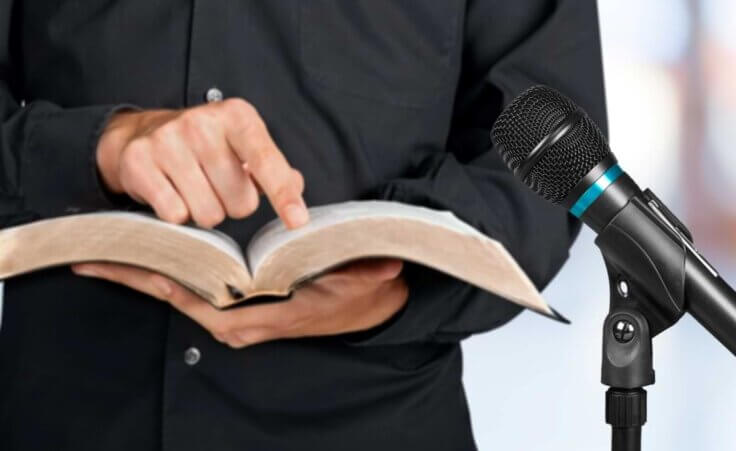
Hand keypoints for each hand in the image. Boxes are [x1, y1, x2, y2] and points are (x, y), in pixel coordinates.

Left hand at [71, 259, 407, 347]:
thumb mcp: (361, 283)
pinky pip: (193, 290)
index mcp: (262, 317)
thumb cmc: (358, 294)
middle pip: (178, 297)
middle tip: (93, 256)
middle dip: (138, 276)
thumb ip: (364, 275)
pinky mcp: (238, 305)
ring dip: (146, 273)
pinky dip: (167, 272)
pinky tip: (148, 254)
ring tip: (109, 251)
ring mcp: (236, 315)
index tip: (131, 263)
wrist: (370, 306)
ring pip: (182, 294)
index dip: (164, 283)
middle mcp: (241, 321)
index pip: (202, 301)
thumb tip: (381, 268)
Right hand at [97, 99, 307, 228]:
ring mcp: (167, 140)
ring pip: (209, 214)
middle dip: (234, 204)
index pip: (265, 161)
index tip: (297, 221)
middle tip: (218, 185)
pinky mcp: (139, 162)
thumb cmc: (207, 145)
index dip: (283, 194)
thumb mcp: (246, 145)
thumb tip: (296, 186)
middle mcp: (202, 123)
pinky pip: (175, 215)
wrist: (142, 133)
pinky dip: (177, 214)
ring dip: (206, 212)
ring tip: (194, 188)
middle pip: (240, 202)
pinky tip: (171, 191)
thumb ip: (276, 169)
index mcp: (237, 116)